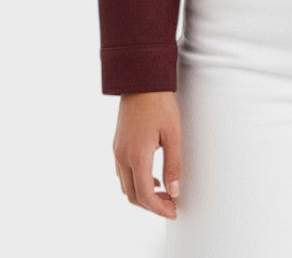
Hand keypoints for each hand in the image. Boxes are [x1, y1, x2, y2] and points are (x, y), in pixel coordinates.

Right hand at [113, 91, 181, 218]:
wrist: (141, 80)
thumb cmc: (160, 104)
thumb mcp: (173, 134)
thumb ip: (174, 164)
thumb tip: (175, 191)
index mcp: (137, 155)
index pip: (144, 194)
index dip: (159, 208)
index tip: (174, 211)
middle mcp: (122, 156)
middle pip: (132, 195)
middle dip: (151, 205)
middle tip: (171, 204)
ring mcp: (117, 150)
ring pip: (125, 186)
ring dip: (142, 195)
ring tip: (164, 192)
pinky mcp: (117, 144)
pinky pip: (122, 173)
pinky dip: (135, 182)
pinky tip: (152, 177)